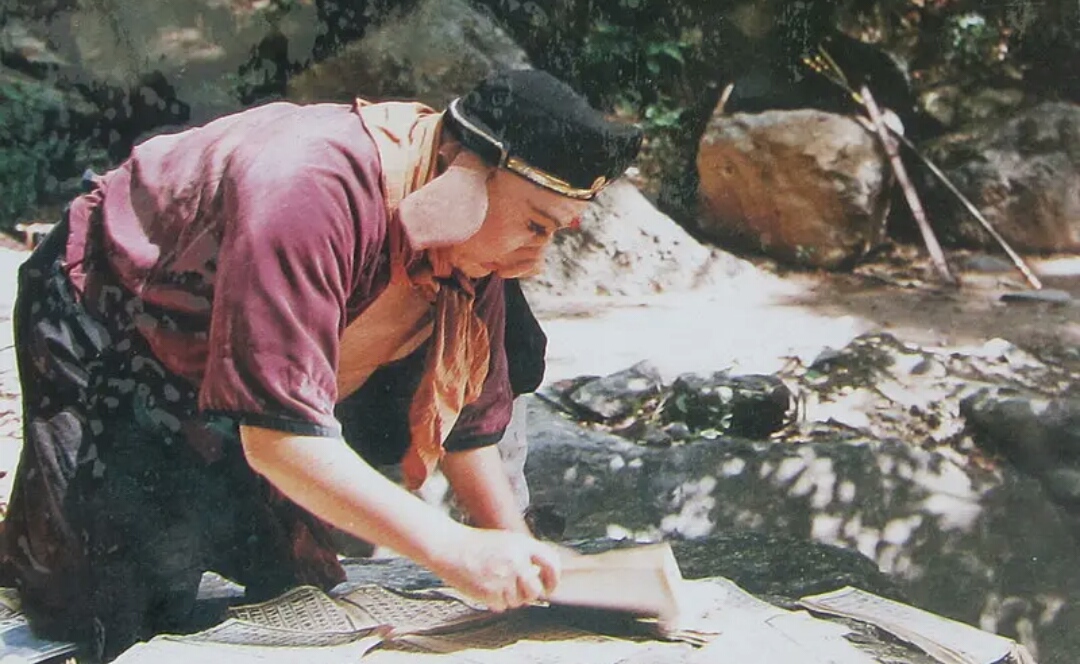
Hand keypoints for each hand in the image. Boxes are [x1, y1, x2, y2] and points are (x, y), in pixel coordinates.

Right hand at [430, 527, 561, 611]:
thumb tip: (541, 575)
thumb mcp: (506, 541)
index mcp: (522, 545)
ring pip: (518, 601)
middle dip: (528, 594)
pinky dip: (494, 601)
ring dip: (509, 597)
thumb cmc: (476, 545)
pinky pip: (501, 606)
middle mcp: (516, 561)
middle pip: (536, 590)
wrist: (449, 547)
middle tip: (518, 590)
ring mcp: (504, 577)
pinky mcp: (490, 592)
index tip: (550, 586)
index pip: (551, 563)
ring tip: (493, 581)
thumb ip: (525, 555)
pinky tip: (485, 586)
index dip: (553, 578)